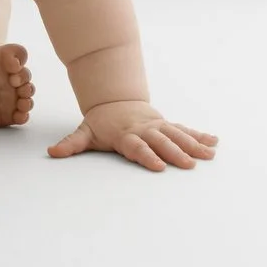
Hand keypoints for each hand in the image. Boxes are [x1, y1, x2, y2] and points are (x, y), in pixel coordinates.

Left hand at [49, 101, 217, 171]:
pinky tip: (214, 142)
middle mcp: (144, 129)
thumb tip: (53, 153)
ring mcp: (157, 126)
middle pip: (161, 142)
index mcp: (126, 134)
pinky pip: (184, 130)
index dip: (146, 156)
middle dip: (175, 153)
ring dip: (193, 145)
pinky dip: (199, 135)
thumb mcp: (85, 132)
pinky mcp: (166, 125)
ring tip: (209, 155)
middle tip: (189, 165)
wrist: (115, 98)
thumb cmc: (101, 121)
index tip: (158, 167)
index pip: (137, 147)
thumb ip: (72, 144)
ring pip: (177, 135)